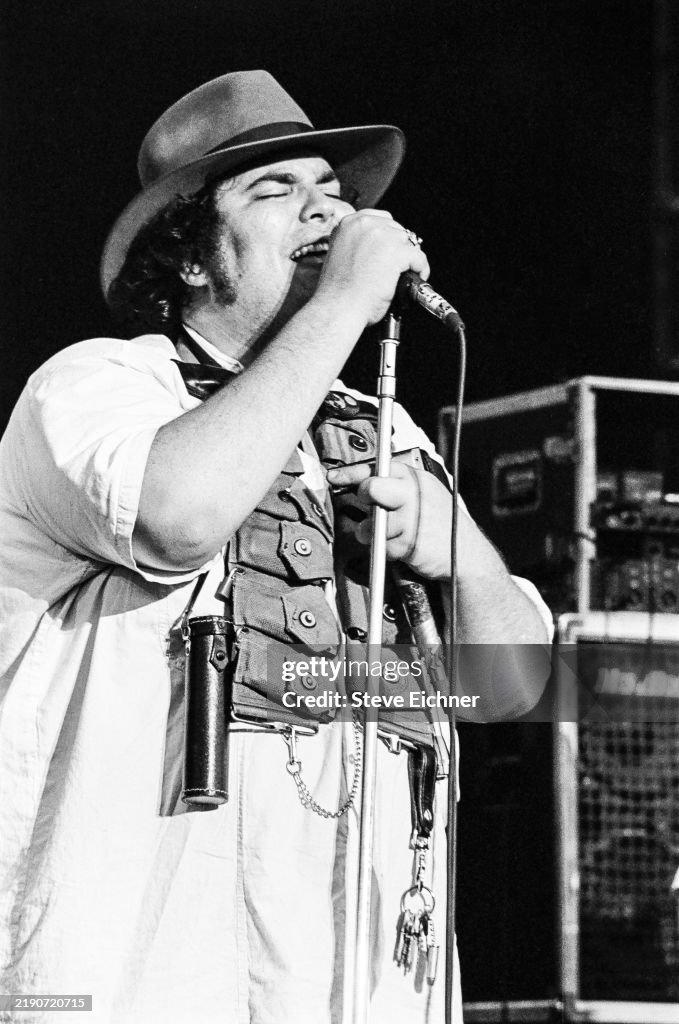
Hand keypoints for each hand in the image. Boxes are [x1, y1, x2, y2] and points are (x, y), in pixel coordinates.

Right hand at [314, 211, 429, 325]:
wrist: (338, 308)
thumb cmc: (337, 292)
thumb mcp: (341, 255)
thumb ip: (357, 244)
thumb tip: (376, 249)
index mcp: (348, 224)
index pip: (380, 220)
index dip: (388, 238)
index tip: (389, 251)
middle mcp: (365, 225)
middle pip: (396, 229)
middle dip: (399, 249)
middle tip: (395, 268)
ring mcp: (382, 236)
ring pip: (409, 243)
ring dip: (408, 260)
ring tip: (401, 276)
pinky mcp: (397, 252)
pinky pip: (419, 258)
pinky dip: (420, 270)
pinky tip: (413, 279)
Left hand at [326, 461, 451, 578]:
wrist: (465, 553)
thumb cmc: (439, 522)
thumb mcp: (423, 492)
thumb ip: (396, 485)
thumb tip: (362, 481)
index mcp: (415, 477)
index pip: (377, 467)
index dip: (350, 472)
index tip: (333, 476)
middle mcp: (413, 494)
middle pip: (371, 488)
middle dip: (364, 498)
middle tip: (371, 507)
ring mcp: (411, 518)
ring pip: (371, 523)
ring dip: (372, 533)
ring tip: (388, 534)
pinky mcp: (409, 543)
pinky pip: (383, 546)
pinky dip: (387, 550)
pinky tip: (402, 546)